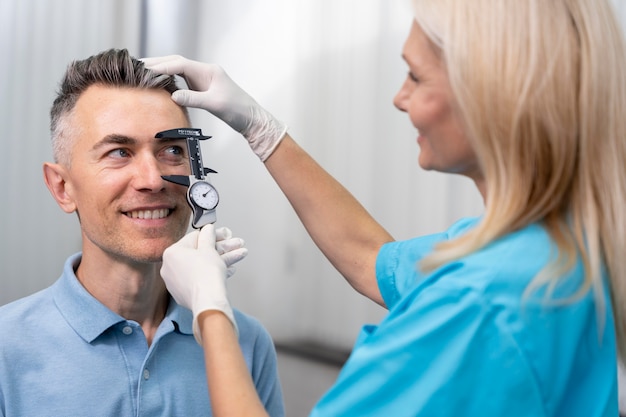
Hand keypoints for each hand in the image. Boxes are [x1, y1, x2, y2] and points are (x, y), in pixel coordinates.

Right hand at [141, 55, 287, 160]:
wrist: (252, 119)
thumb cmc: (238, 110)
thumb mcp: (215, 104)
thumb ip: (193, 98)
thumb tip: (172, 95)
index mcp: (208, 71)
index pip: (179, 64)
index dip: (161, 66)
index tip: (145, 70)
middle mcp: (205, 72)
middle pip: (176, 63)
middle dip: (157, 64)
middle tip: (137, 67)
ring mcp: (204, 79)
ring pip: (178, 70)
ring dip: (162, 70)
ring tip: (143, 73)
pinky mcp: (203, 88)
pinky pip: (182, 80)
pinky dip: (169, 80)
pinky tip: (160, 84)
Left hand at [161, 224, 242, 342]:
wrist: (209, 301)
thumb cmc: (207, 274)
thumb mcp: (210, 249)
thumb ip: (208, 236)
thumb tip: (208, 229)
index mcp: (172, 253)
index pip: (194, 238)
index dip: (213, 235)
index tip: (224, 234)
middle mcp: (170, 267)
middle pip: (199, 253)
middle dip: (221, 248)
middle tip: (235, 244)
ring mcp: (177, 282)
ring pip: (202, 266)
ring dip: (222, 259)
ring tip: (239, 255)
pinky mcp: (185, 294)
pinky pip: (200, 278)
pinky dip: (213, 273)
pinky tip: (228, 270)